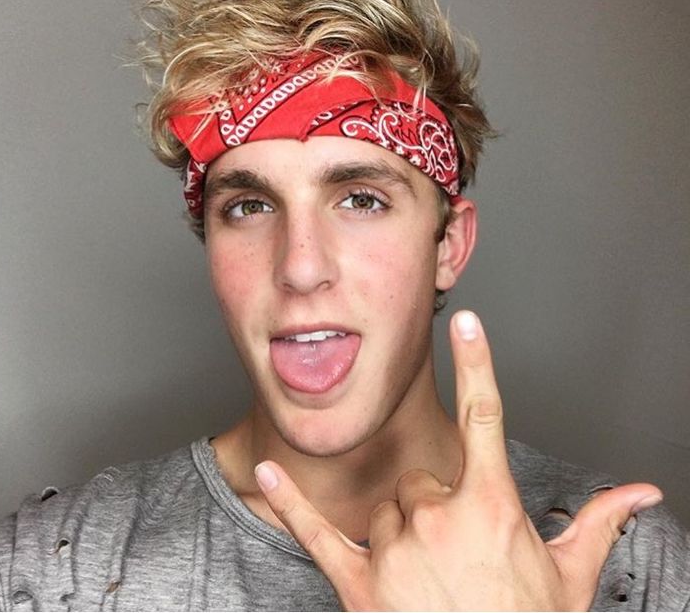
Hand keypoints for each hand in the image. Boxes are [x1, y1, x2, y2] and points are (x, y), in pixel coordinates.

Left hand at [254, 310, 662, 610]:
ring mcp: (395, 550)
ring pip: (387, 509)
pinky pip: (315, 533)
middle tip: (458, 553)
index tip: (467, 324)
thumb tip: (642, 494)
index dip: (477, 365)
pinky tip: (265, 472)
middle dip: (437, 507)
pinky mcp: (359, 584)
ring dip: (404, 533)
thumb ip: (599, 524)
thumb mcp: (568, 578)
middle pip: (421, 480)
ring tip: (430, 576)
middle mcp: (438, 520)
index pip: (485, 417)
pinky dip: (289, 501)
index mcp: (490, 508)